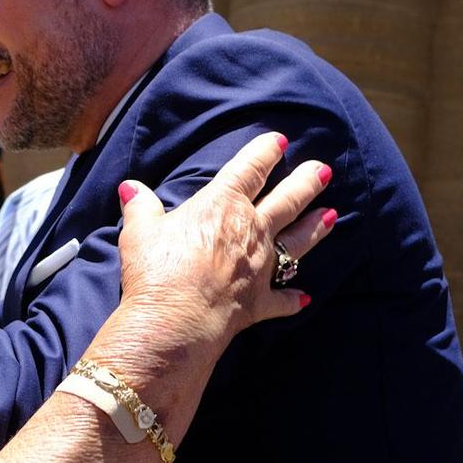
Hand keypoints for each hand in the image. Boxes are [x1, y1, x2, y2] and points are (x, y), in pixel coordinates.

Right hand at [114, 132, 332, 357]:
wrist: (176, 321)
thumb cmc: (157, 271)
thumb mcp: (140, 231)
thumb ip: (141, 206)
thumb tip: (130, 187)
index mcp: (222, 206)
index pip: (249, 169)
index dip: (264, 152)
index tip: (279, 140)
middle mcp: (250, 231)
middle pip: (287, 200)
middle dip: (307, 182)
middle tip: (324, 170)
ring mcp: (260, 267)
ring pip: (297, 242)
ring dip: (316, 228)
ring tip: (332, 215)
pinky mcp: (260, 301)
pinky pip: (283, 299)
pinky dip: (293, 298)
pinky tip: (304, 297)